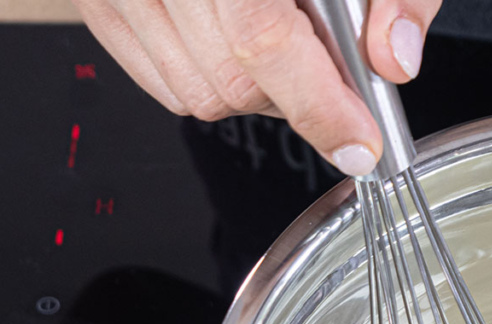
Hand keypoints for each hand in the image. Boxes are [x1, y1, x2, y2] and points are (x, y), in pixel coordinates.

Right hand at [73, 0, 440, 175]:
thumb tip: (393, 60)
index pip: (262, 38)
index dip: (318, 104)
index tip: (359, 141)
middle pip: (233, 80)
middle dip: (296, 95)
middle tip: (330, 66)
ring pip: (198, 92)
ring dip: (255, 89)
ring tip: (282, 36)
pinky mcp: (98, 2)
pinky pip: (164, 81)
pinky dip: (213, 77)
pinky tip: (237, 35)